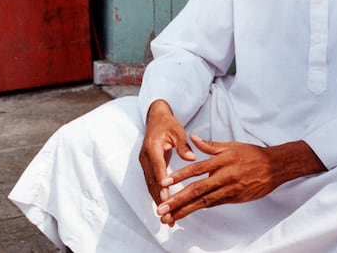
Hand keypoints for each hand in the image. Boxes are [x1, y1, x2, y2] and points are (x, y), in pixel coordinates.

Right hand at [139, 100, 195, 225]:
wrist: (155, 118)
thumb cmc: (168, 123)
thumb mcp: (177, 130)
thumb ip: (183, 145)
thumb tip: (192, 158)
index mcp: (153, 147)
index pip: (157, 169)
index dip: (161, 185)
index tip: (167, 198)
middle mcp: (145, 156)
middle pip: (151, 181)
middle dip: (159, 199)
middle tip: (168, 215)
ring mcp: (144, 161)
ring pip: (150, 184)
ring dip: (157, 200)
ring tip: (167, 217)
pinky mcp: (147, 164)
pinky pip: (151, 181)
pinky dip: (157, 194)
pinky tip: (164, 205)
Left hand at [157, 135, 324, 224]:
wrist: (274, 167)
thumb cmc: (251, 154)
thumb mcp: (230, 145)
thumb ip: (209, 145)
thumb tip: (192, 137)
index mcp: (222, 161)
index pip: (196, 169)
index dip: (179, 176)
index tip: (164, 182)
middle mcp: (224, 177)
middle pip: (197, 190)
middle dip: (178, 200)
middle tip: (162, 208)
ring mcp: (230, 190)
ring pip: (204, 202)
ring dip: (186, 210)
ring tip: (170, 216)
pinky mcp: (235, 199)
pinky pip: (214, 204)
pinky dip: (200, 208)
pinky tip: (188, 212)